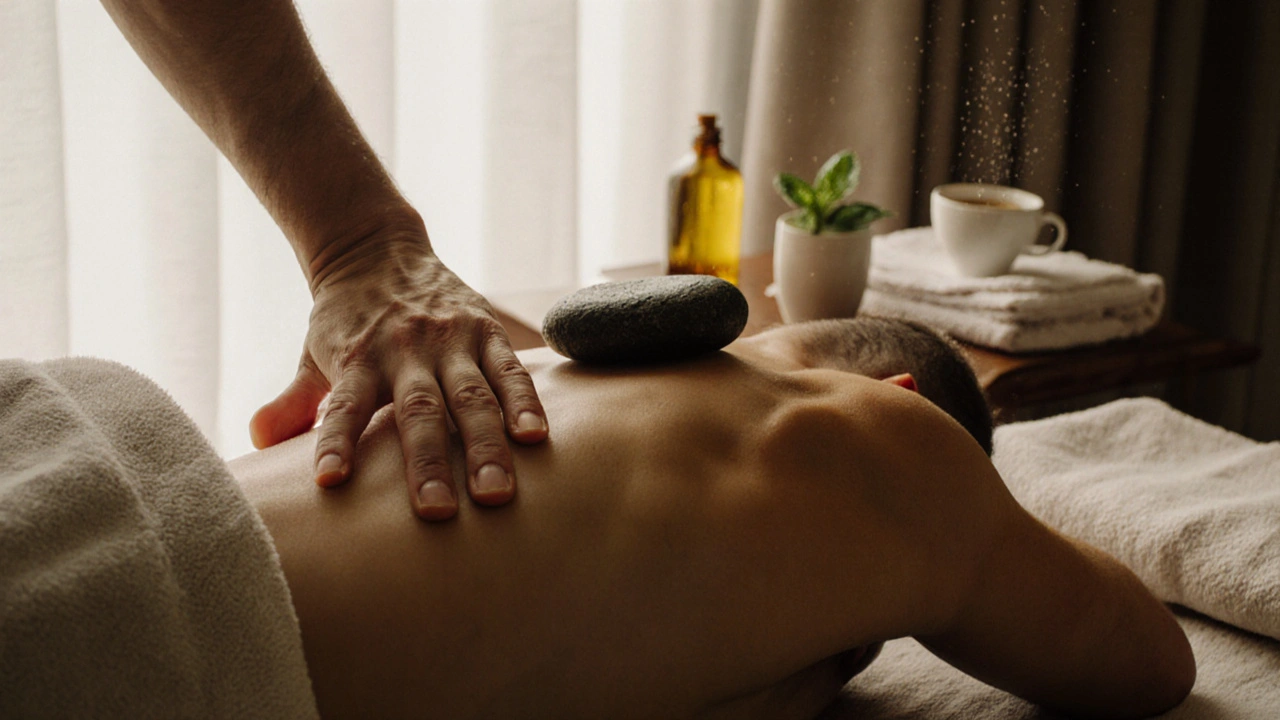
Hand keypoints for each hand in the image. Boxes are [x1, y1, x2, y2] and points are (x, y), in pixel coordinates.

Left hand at [249, 223, 547, 519]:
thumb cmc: (345, 321)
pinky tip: (535, 438)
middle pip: (418, 412)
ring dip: (484, 447)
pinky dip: (523, 402)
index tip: (330, 481)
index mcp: (358, 359)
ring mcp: (450, 340)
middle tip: (437, 513)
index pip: (343, 405)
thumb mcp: (312, 355)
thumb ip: (292, 401)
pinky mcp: (485, 329)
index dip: (335, 441)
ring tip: (496, 494)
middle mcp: (405, 349)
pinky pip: (508, 369)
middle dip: (429, 464)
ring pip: (471, 397)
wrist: (377, 248)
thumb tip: (257, 439)